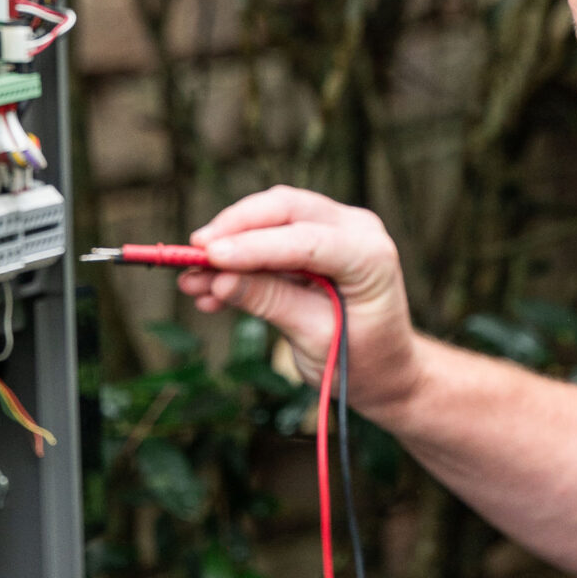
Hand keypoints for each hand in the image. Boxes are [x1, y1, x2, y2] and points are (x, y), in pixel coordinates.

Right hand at [179, 186, 420, 413]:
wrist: (385, 368)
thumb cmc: (361, 359)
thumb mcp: (315, 338)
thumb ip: (270, 302)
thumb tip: (218, 280)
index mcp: (370, 256)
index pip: (305, 239)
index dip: (253, 246)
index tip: (209, 256)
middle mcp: (356, 229)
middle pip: (285, 209)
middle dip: (234, 229)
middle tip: (191, 254)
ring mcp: (337, 229)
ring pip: (272, 218)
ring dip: (229, 246)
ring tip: (191, 280)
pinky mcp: (315, 240)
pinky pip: (269, 238)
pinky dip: (238, 261)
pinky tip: (209, 290)